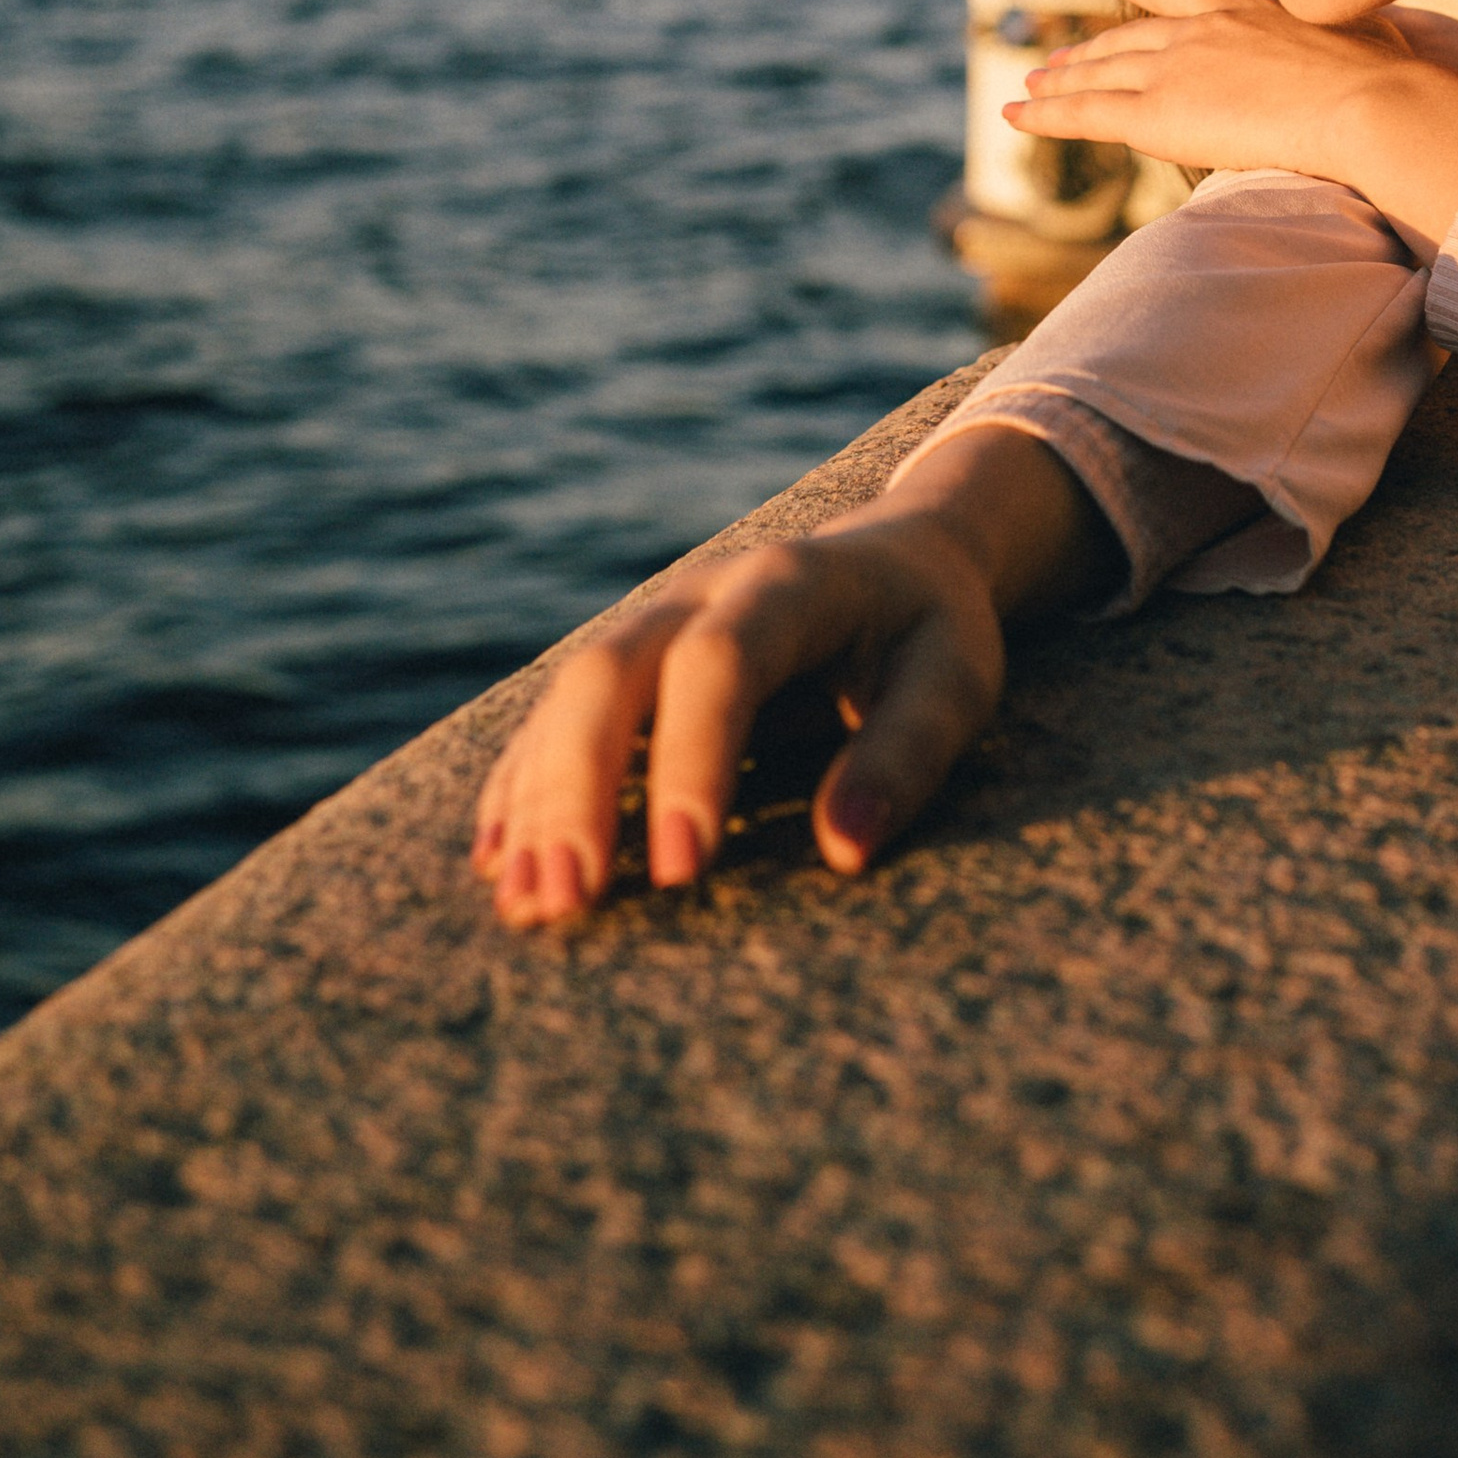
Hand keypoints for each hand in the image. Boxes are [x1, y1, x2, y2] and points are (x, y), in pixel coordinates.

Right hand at [471, 427, 1109, 925]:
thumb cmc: (932, 628)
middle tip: (571, 903)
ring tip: (528, 907)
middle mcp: (700, 591)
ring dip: (538, 801)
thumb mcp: (957, 678)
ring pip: (567, 695)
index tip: (680, 871)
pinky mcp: (632, 659)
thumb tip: (844, 850)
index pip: (719, 664)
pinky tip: (500, 863)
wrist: (900, 550)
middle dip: (579, 788)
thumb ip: (908, 752)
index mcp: (788, 582)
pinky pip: (556, 716)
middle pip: (611, 672)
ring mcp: (653, 619)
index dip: (691, 763)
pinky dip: (523, 787)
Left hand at [1007, 0, 1457, 254]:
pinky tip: (1017, 114)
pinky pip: (1088, 113)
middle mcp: (1204, 30)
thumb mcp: (1368, 45)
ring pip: (1101, 72)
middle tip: (1055, 53)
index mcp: (1250, 13)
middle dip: (1090, 46)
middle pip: (1129, 35)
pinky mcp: (1161, 112)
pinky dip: (1046, 113)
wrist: (1373, 102)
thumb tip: (1390, 67)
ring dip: (1062, 79)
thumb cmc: (1390, 82)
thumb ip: (1355, 49)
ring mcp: (1178, 68)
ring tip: (1032, 84)